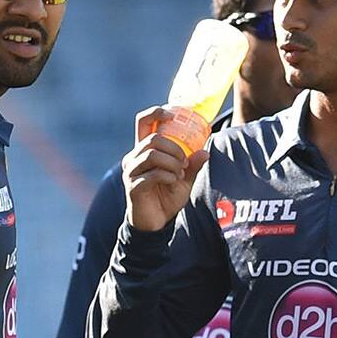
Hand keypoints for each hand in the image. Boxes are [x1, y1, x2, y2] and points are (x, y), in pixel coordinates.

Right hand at [122, 107, 208, 232]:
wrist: (156, 224)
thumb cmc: (167, 198)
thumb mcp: (184, 180)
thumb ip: (192, 165)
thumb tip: (205, 151)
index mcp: (144, 151)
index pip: (143, 122)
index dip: (155, 113)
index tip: (171, 114)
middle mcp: (133, 159)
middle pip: (152, 139)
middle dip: (174, 148)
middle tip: (184, 162)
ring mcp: (131, 172)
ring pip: (151, 155)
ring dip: (172, 163)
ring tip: (179, 174)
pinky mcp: (133, 187)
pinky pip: (152, 174)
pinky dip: (167, 176)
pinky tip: (174, 181)